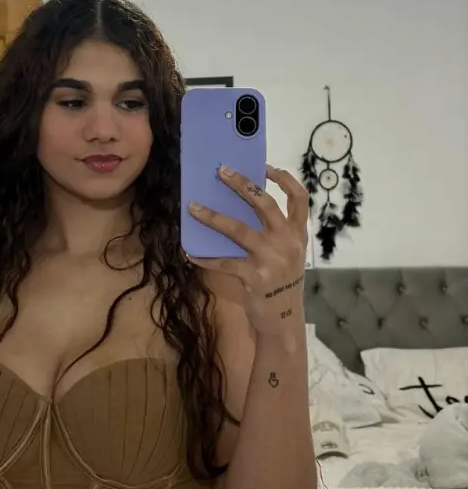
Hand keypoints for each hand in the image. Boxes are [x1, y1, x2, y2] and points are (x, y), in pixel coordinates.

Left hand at [187, 165, 308, 336]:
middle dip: (242, 184)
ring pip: (238, 229)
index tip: (265, 166)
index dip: (284, 178)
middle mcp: (288, 242)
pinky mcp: (255, 277)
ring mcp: (272, 259)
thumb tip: (238, 204)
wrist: (283, 322)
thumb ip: (272, 232)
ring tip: (193, 207)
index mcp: (298, 233)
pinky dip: (205, 257)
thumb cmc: (280, 282)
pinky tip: (189, 252)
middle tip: (221, 171)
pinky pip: (224, 262)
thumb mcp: (286, 254)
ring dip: (213, 217)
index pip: (299, 197)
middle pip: (265, 204)